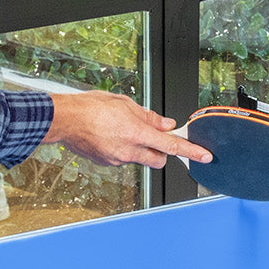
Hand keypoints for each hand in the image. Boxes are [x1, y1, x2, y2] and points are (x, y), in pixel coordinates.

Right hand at [43, 91, 210, 167]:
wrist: (64, 120)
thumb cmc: (90, 107)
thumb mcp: (125, 104)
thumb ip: (149, 117)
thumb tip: (165, 124)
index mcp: (137, 134)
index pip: (172, 146)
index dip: (191, 151)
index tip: (204, 156)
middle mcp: (129, 151)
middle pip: (159, 159)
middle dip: (161, 151)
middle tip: (153, 137)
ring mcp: (117, 160)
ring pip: (140, 159)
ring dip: (140, 149)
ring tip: (124, 132)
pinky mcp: (107, 163)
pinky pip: (123, 159)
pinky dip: (123, 150)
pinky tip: (111, 137)